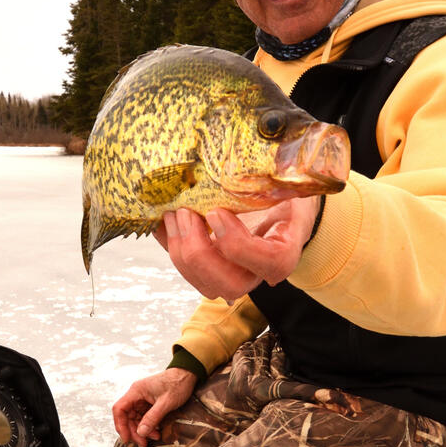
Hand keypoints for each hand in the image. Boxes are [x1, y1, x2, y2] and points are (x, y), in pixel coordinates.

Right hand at [112, 367, 197, 446]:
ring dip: (142, 430)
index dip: (120, 425)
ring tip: (154, 437)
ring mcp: (142, 399)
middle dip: (134, 431)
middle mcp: (136, 395)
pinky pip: (143, 417)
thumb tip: (141, 432)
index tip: (126, 438)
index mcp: (136, 391)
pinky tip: (156, 432)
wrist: (188, 375)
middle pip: (127, 416)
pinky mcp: (149, 403)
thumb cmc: (178, 383)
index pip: (120, 409)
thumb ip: (152, 418)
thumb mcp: (166, 403)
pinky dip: (148, 426)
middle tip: (143, 443)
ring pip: (135, 418)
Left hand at [155, 198, 320, 302]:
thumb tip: (246, 161)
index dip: (238, 243)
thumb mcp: (280, 185)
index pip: (270, 263)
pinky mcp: (212, 271)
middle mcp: (259, 273)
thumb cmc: (280, 195)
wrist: (278, 208)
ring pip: (205, 285)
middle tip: (186, 214)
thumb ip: (270, 183)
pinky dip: (170, 246)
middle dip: (200, 252)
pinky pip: (188, 270)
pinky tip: (162, 222)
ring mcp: (234, 276)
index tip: (216, 212)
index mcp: (284, 251)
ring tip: (172, 214)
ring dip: (180, 251)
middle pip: (230, 284)